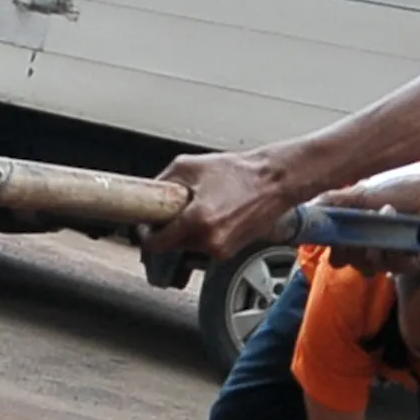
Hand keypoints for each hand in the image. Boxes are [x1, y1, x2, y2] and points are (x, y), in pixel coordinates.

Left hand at [143, 149, 301, 264]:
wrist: (274, 181)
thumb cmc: (238, 171)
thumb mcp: (189, 166)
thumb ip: (161, 183)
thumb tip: (145, 195)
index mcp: (198, 222)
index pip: (155, 244)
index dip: (145, 234)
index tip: (145, 225)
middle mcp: (209, 242)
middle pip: (170, 246)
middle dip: (166, 230)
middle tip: (172, 212)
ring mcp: (221, 250)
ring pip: (186, 248)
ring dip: (184, 233)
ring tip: (199, 209)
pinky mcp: (230, 253)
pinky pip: (203, 248)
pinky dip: (201, 236)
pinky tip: (212, 216)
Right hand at [312, 168, 419, 275]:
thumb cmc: (406, 190)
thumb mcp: (363, 193)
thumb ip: (334, 200)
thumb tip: (307, 206)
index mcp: (360, 235)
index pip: (338, 256)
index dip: (335, 250)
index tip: (337, 236)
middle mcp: (375, 249)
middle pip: (353, 265)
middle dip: (355, 244)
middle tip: (364, 221)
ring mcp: (393, 257)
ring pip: (372, 267)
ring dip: (377, 241)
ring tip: (388, 213)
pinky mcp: (413, 261)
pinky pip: (397, 268)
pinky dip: (399, 250)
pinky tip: (405, 231)